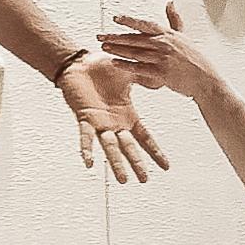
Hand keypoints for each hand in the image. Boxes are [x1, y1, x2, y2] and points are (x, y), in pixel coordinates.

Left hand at [57, 51, 172, 185]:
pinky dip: (87, 149)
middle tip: (144, 180)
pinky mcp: (85, 117)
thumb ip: (143, 77)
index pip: (144, 138)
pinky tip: (89, 163)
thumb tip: (160, 75)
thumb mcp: (128, 74)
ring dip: (116, 164)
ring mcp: (100, 123)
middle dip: (137, 164)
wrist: (79, 64)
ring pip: (110, 147)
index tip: (166, 167)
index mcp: (127, 115)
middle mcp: (114, 124)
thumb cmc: (101, 67)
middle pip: (129, 148)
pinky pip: (85, 136)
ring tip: (124, 180)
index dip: (155, 151)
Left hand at [97, 1, 220, 100]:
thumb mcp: (184, 35)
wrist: (204, 79)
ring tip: (104, 47)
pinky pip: (140, 68)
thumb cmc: (194, 59)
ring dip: (118, 49)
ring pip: (135, 52)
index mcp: (168, 34)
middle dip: (116, 36)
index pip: (145, 24)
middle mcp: (164, 44)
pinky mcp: (161, 73)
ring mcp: (162, 58)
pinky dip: (126, 65)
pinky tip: (115, 62)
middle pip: (135, 38)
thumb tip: (170, 2)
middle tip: (100, 35)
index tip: (115, 18)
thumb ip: (174, 19)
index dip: (129, 20)